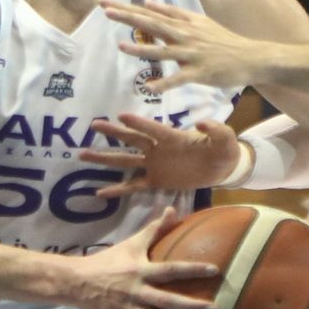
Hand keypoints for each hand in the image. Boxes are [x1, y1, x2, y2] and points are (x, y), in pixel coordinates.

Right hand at [68, 206, 219, 308]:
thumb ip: (154, 228)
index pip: (171, 270)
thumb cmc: (107, 261)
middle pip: (168, 301)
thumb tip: (172, 209)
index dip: (192, 269)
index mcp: (141, 270)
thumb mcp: (131, 243)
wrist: (77, 281)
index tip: (214, 270)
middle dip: (192, 306)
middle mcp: (138, 291)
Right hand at [80, 113, 240, 196]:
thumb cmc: (223, 149)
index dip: (139, 123)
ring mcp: (155, 164)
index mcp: (173, 137)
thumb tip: (201, 122)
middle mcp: (159, 149)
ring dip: (105, 158)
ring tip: (83, 155)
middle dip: (114, 133)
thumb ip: (216, 129)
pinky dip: (118, 190)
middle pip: (132, 140)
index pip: (153, 129)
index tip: (121, 116)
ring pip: (126, 161)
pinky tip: (99, 192)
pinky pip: (134, 185)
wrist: (223, 167)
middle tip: (94, 125)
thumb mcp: (226, 139)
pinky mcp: (156, 180)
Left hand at [103, 0, 274, 94]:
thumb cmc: (223, 41)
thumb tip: (149, 3)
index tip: (104, 1)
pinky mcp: (200, 72)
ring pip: (163, 51)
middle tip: (104, 9)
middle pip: (152, 24)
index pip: (149, 13)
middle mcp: (185, 35)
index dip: (126, 7)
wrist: (252, 57)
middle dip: (127, 17)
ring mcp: (192, 54)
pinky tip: (150, 88)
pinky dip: (165, 84)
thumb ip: (173, 13)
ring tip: (121, 48)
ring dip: (142, 50)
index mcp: (182, 24)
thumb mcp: (199, 21)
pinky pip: (179, 79)